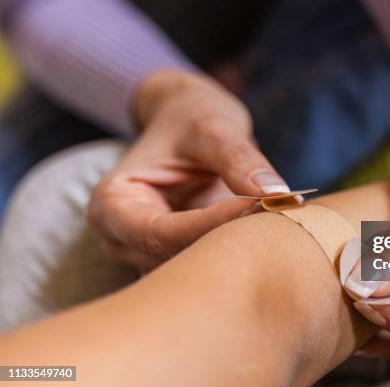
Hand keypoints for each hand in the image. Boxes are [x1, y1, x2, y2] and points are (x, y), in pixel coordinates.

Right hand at [88, 70, 288, 272]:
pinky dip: (238, 252)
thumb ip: (238, 158)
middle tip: (276, 217)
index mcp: (112, 206)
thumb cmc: (191, 119)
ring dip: (236, 250)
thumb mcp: (212, 127)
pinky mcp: (180, 256)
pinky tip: (266, 232)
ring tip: (274, 222)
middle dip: (227, 242)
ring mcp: (151, 253)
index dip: (210, 226)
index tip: (258, 208)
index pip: (160, 233)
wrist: (189, 121)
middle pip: (176, 258)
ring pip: (196, 270)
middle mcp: (124, 240)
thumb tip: (274, 193)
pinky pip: (210, 266)